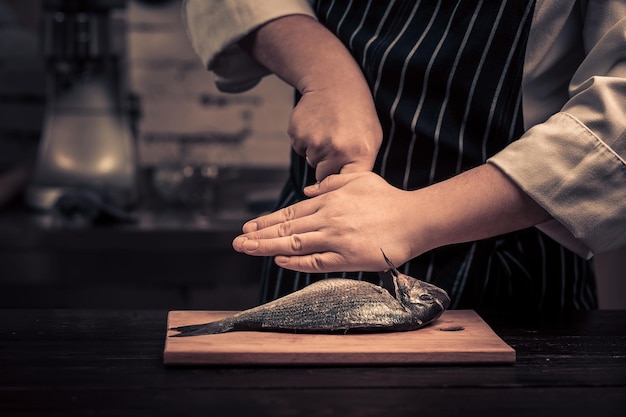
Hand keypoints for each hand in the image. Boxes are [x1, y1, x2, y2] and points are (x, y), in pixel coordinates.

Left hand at [232, 172, 419, 272]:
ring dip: (268, 247)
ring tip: (248, 250)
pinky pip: (317, 261)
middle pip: (287, 228)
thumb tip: (308, 190)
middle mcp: (328, 218)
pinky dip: (297, 261)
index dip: (267, 221)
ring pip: (295, 243)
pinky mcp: (348, 257)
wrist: (415, 219)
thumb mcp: (358, 180)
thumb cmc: (388, 199)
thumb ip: (331, 183)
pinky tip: (280, 260)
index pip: (290, 213)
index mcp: (329, 200)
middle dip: (259, 235)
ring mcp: (337, 238)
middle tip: (237, 242)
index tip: (248, 228)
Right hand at [289, 80, 381, 181]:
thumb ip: (360, 166)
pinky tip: (316, 125)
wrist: (334, 83)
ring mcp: (314, 142)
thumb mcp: (371, 139)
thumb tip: (344, 192)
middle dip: (328, 167)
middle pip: (324, 177)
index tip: (338, 182)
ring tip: (328, 130)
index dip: (340, 186)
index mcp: (359, 154)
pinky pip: (300, 148)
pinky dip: (306, 140)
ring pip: (311, 161)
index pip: (345, 185)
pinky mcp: (297, 134)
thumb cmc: (357, 115)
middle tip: (336, 145)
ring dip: (317, 152)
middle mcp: (336, 150)